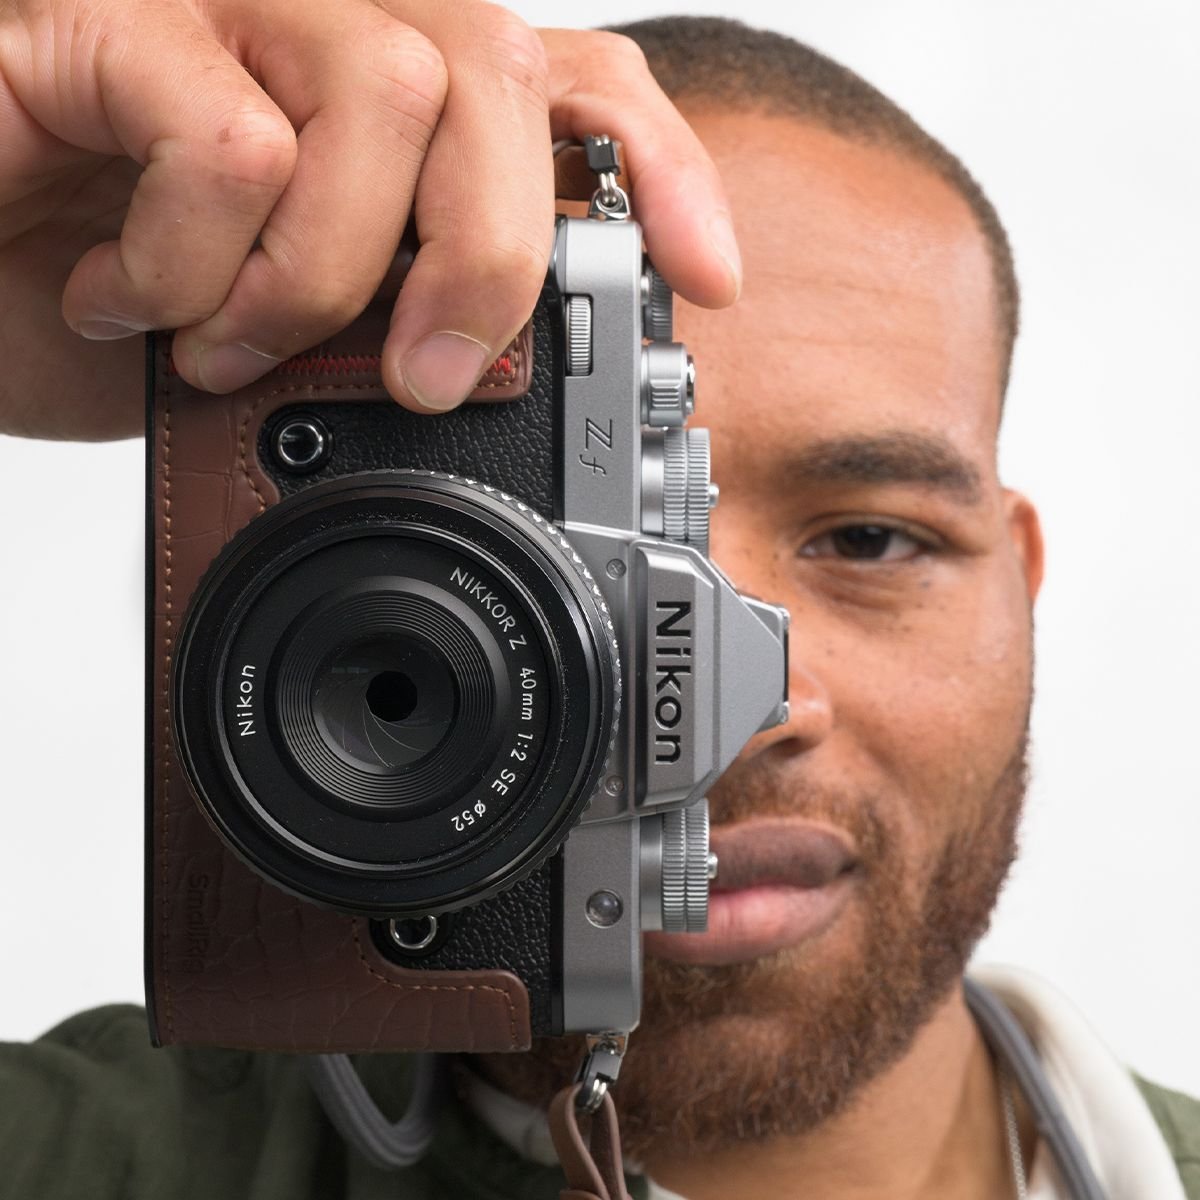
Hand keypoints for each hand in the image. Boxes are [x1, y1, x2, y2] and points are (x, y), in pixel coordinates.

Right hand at [0, 0, 740, 439]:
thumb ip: (386, 317)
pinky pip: (227, 138)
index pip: (574, 75)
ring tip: (235, 343)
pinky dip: (201, 262)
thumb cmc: (104, 286)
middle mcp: (318, 17)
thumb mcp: (286, 330)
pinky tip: (136, 295)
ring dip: (322, 271)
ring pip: (384, 88)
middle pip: (499, 70)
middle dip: (489, 253)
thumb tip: (486, 368)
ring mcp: (215, 2)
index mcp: (382, 89)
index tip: (701, 278)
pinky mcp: (101, 19)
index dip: (657, 166)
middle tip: (425, 371)